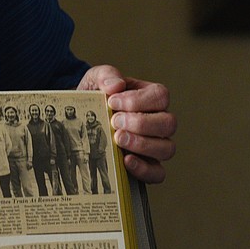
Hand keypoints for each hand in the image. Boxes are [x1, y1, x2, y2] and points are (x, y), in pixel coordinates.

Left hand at [77, 64, 175, 183]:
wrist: (81, 120)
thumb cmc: (94, 98)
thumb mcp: (95, 80)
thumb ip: (106, 75)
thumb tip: (116, 85)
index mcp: (151, 98)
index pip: (160, 96)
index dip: (138, 100)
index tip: (112, 101)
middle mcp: (158, 122)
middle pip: (169, 123)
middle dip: (140, 123)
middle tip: (115, 122)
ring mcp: (155, 145)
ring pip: (167, 148)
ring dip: (142, 144)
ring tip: (118, 139)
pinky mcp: (146, 166)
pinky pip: (157, 173)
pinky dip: (144, 169)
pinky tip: (125, 161)